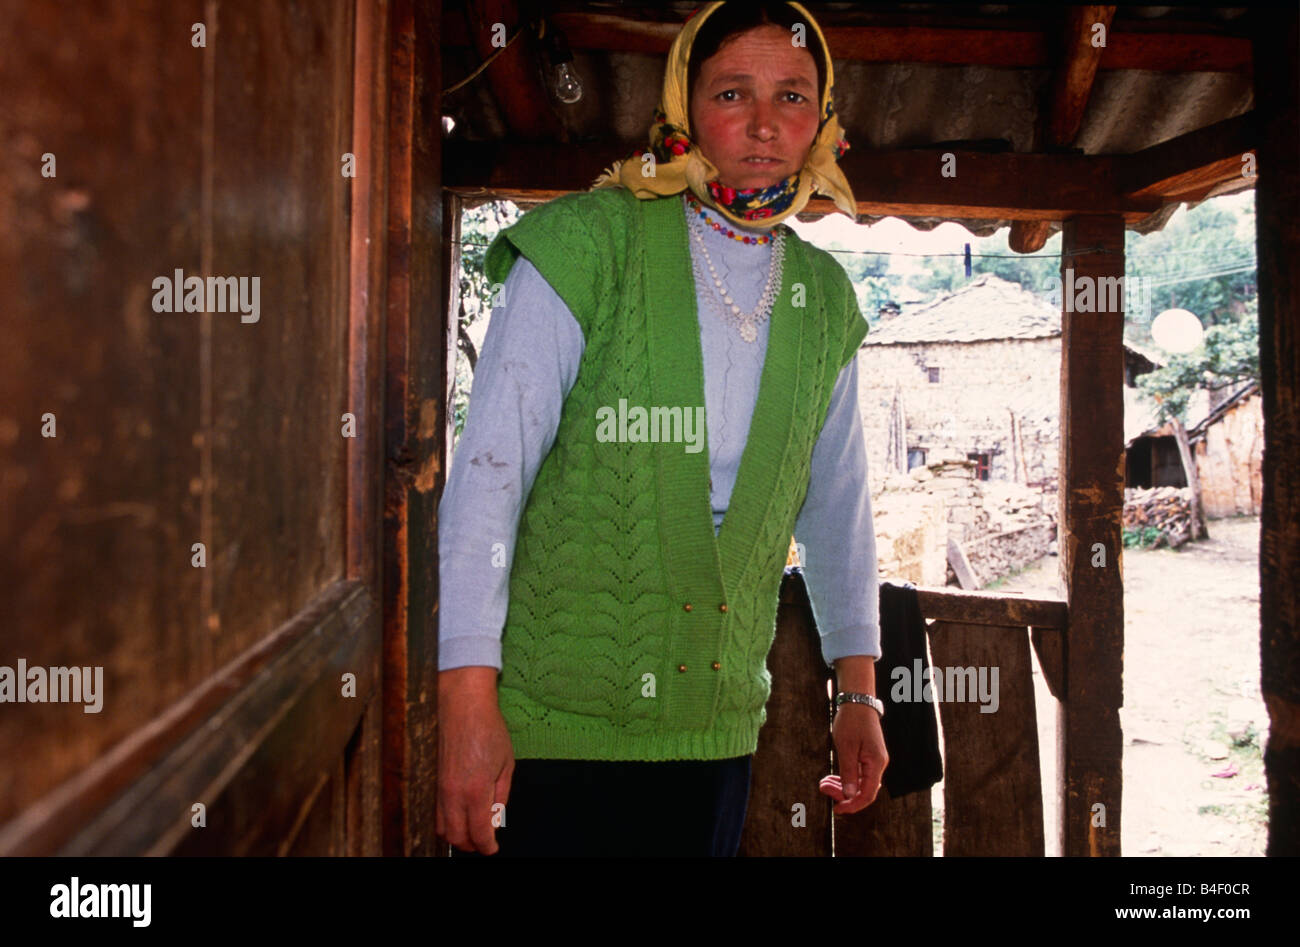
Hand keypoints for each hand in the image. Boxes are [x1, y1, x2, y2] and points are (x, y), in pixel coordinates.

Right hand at [436, 670, 514, 854]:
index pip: (478, 833)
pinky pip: (433, 811)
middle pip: (456, 837)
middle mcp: (452, 793)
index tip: (493, 849)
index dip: (487, 846)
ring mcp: (437, 786)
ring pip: (441, 827)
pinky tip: (457, 812)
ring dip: (456, 834)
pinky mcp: (429, 779)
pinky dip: (445, 819)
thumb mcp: (506, 764)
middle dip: (471, 844)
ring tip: (471, 827)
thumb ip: (500, 796)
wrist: (461, 703)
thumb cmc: (487, 728)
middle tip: (483, 841)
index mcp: (475, 790)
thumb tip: (494, 820)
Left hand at [819, 703, 887, 814]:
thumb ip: (848, 772)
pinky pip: (859, 775)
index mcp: (876, 763)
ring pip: (860, 783)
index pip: (867, 794)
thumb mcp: (845, 747)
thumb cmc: (851, 721)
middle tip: (822, 788)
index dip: (852, 805)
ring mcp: (875, 761)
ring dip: (842, 786)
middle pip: (863, 790)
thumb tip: (848, 796)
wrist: (858, 701)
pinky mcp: (869, 757)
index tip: (836, 809)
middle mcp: (879, 765)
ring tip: (823, 784)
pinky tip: (832, 778)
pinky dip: (845, 778)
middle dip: (842, 794)